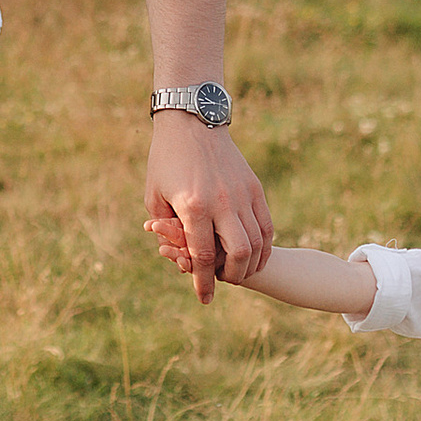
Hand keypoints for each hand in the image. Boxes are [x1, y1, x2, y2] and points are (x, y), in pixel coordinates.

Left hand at [143, 118, 270, 302]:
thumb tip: (179, 257)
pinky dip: (263, 246)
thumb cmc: (165, 160)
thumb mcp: (155, 196)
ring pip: (257, 242)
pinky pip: (266, 225)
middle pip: (237, 255)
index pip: (202, 256)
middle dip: (231, 277)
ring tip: (239, 272)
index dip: (204, 282)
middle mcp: (221, 202)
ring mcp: (242, 194)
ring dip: (250, 265)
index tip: (205, 299)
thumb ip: (167, 230)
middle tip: (223, 282)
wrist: (192, 122)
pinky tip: (255, 255)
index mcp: (193, 207)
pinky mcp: (255, 188)